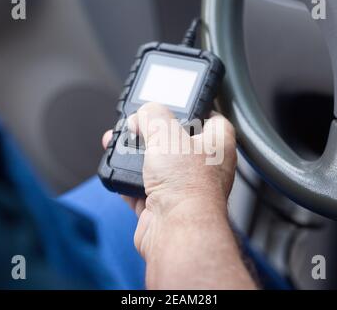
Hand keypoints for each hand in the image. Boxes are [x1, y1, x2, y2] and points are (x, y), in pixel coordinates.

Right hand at [102, 103, 236, 259]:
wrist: (176, 231)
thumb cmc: (188, 187)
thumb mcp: (167, 134)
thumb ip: (153, 116)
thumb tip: (143, 114)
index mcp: (217, 147)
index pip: (214, 120)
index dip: (198, 109)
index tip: (180, 105)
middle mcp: (204, 169)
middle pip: (178, 142)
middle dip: (153, 134)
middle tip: (139, 125)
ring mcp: (183, 189)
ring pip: (157, 165)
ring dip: (136, 156)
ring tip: (120, 144)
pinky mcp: (163, 206)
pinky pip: (143, 188)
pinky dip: (129, 181)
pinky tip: (119, 172)